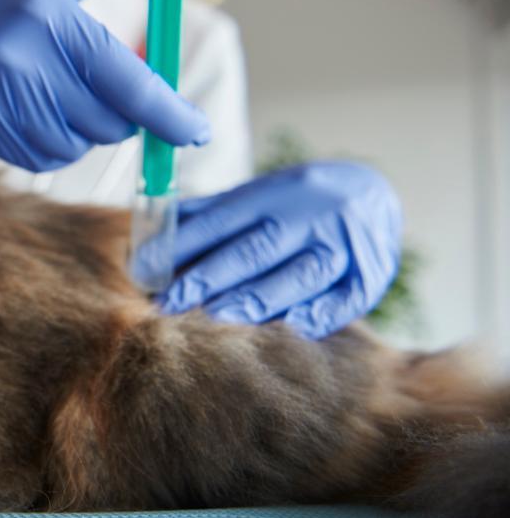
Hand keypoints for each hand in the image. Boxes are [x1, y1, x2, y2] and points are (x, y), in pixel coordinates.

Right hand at [0, 0, 218, 171]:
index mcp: (53, 16)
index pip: (128, 83)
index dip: (170, 115)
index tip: (198, 130)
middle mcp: (21, 57)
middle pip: (107, 123)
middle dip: (124, 117)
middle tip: (113, 93)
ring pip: (75, 147)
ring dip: (88, 133)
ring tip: (70, 98)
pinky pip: (39, 159)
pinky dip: (56, 147)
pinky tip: (44, 114)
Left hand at [159, 161, 402, 338]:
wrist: (372, 191)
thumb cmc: (294, 203)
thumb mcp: (255, 196)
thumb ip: (207, 213)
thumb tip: (148, 228)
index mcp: (272, 194)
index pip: (221, 221)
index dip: (182, 245)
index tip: (146, 269)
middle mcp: (308, 215)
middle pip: (256, 249)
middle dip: (210, 278)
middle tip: (171, 302)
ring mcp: (343, 243)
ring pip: (300, 273)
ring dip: (260, 298)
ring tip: (220, 318)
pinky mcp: (371, 272)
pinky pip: (348, 296)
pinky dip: (322, 313)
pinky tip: (294, 327)